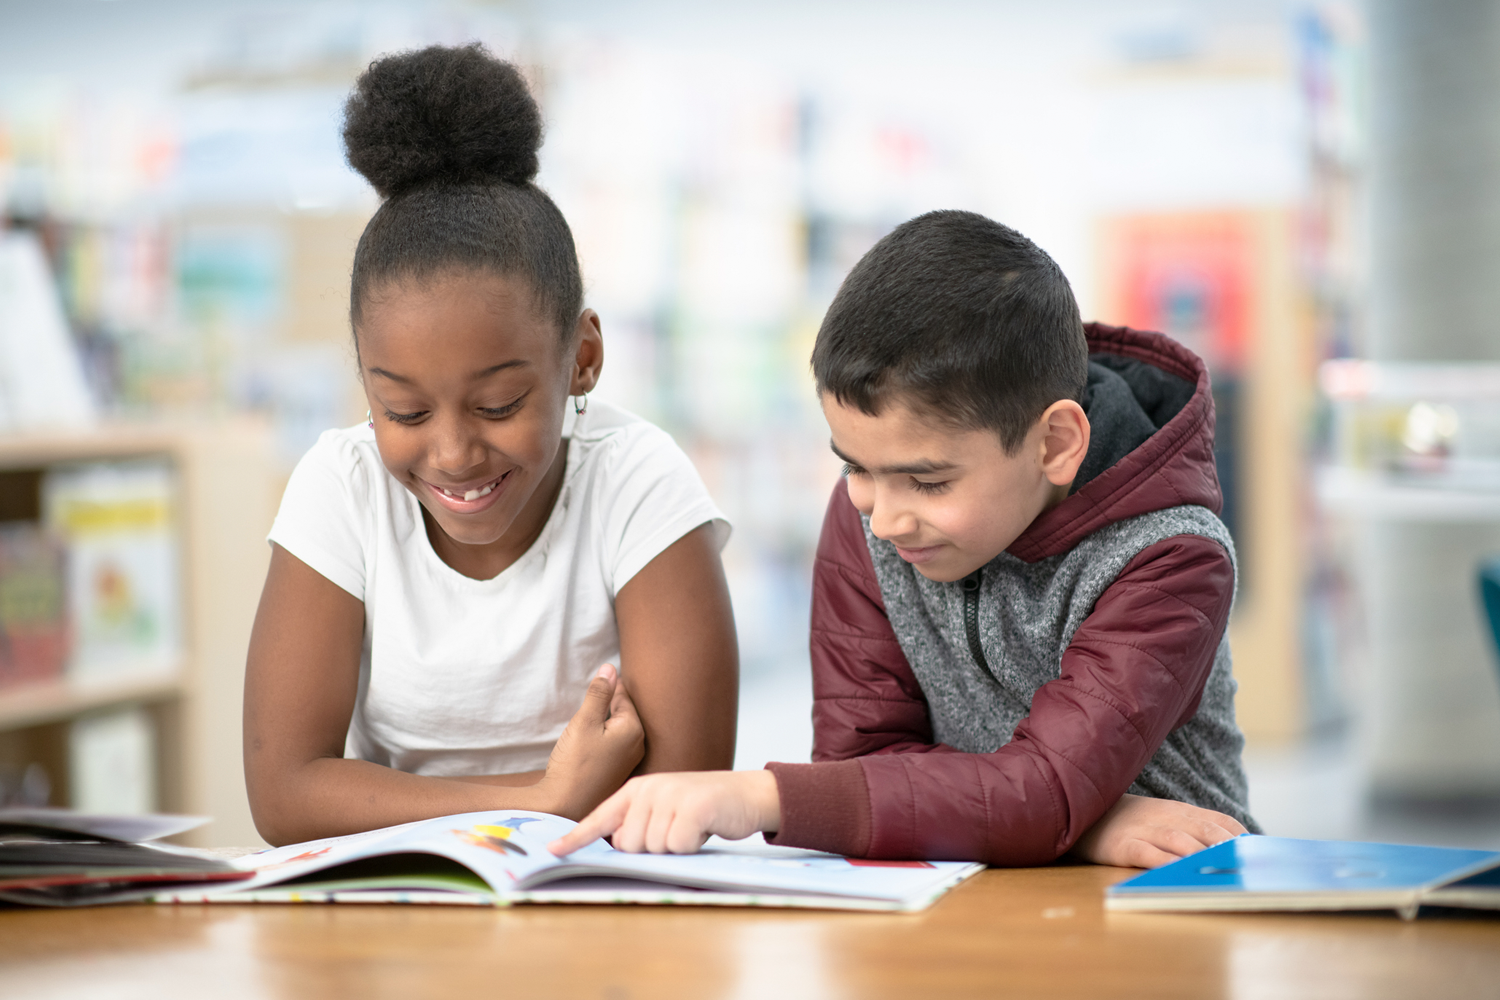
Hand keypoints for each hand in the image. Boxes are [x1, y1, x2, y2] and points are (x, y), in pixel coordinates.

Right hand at [534, 664, 644, 819]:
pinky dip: (602, 739)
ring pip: (618, 728)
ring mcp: (629, 759)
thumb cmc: (574, 763)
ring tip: (586, 725)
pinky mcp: (617, 770)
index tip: (599, 681)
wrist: (564, 805)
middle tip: (591, 704)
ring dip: (603, 723)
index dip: (608, 687)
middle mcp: (638, 744)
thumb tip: (610, 667)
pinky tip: (587, 744)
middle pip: (623, 712)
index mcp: (633, 729)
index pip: (623, 696)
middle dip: (607, 705)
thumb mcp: (584, 721)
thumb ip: (598, 693)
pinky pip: (613, 744)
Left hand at [547, 770, 779, 855]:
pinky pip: (678, 846)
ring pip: (653, 848)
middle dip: (651, 848)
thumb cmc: (702, 808)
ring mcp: (670, 796)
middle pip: (628, 843)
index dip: (576, 837)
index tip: (553, 852)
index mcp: (638, 789)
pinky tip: (703, 828)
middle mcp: (649, 789)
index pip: (600, 817)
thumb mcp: (665, 808)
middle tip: (675, 831)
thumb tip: (615, 846)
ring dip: (674, 847)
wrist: (746, 794)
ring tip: (690, 827)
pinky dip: (691, 846)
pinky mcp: (692, 807)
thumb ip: (639, 822)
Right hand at [1071, 793, 1246, 868]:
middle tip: (1252, 866)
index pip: (1220, 820)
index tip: (1263, 856)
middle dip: (1230, 847)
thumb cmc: (1129, 821)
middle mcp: (1165, 817)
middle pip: (1204, 829)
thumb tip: (1234, 849)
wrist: (1083, 809)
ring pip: (1179, 840)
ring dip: (1204, 855)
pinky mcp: (1123, 845)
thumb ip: (1193, 829)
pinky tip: (1179, 873)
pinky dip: (1165, 862)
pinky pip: (1147, 854)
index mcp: (1179, 810)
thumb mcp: (1163, 817)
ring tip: (1225, 870)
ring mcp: (1143, 830)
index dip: (1242, 837)